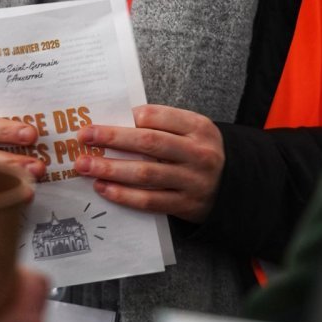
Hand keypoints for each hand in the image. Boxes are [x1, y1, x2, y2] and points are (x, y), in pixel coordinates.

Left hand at [75, 104, 224, 222]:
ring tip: (85, 165)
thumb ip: (163, 124)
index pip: (157, 116)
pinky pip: (150, 200)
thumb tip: (118, 121)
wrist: (237, 187)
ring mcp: (192, 181)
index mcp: (198, 127)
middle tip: (83, 137)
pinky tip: (103, 188)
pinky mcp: (186, 205)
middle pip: (148, 143)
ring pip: (145, 174)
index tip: (101, 119)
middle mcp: (197, 153)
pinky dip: (124, 195)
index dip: (127, 117)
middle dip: (112, 138)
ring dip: (111, 169)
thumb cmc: (202, 152)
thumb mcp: (193, 131)